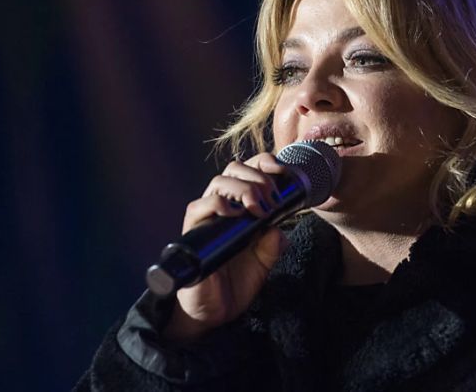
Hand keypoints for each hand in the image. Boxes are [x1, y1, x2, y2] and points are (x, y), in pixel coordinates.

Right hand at [162, 153, 289, 341]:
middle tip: (272, 200)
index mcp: (240, 207)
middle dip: (258, 177)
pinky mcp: (193, 232)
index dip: (264, 163)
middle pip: (234, 169)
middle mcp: (221, 206)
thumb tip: (280, 230)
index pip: (249, 171)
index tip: (283, 172)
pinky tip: (235, 215)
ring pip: (219, 182)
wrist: (213, 312)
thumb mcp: (264, 263)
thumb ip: (273, 246)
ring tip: (258, 209)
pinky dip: (219, 204)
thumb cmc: (235, 284)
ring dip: (243, 188)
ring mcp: (206, 217)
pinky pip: (199, 206)